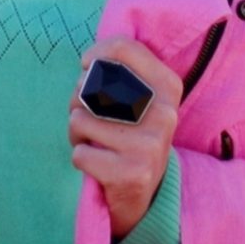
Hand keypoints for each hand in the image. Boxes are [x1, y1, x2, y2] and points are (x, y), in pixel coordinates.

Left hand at [69, 35, 181, 238]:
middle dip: (77, 99)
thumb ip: (120, 74)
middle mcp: (164, 113)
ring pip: (80, 120)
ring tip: (92, 141)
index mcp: (169, 86)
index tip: (86, 65)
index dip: (96, 54)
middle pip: (92, 85)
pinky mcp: (130, 173)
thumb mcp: (140, 100)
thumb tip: (88, 64)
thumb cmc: (132, 135)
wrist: (148, 195)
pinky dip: (80, 157)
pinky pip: (80, 153)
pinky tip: (96, 163)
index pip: (123, 48)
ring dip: (76, 132)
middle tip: (88, 115)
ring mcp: (148, 145)